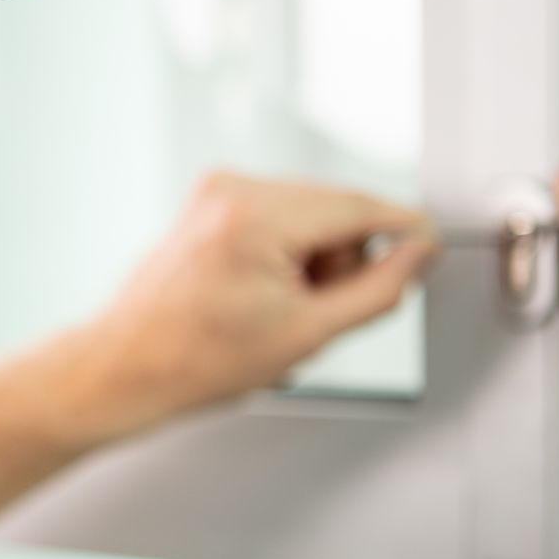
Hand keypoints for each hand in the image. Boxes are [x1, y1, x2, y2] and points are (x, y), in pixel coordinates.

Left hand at [69, 170, 435, 440]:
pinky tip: (257, 292)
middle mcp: (232, 190)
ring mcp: (217, 191)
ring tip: (273, 307)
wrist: (126, 368)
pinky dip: (285, 254)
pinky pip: (279, 218)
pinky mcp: (210, 201)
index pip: (359, 205)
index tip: (431, 244)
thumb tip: (417, 254)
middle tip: (308, 311)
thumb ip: (377, 290)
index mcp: (254, 217)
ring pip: (310, 214)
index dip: (404, 229)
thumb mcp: (307, 335)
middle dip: (340, 260)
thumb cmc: (195, 362)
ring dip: (312, 260)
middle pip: (336, 209)